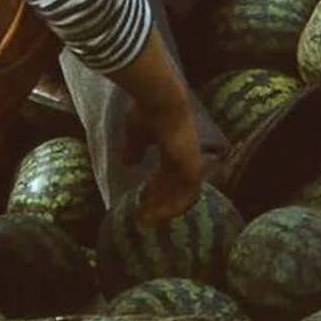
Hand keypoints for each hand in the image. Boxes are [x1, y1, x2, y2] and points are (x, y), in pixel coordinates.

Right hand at [111, 31, 200, 226]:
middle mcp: (184, 154)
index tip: (143, 195)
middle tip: (145, 216)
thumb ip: (134, 149)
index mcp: (172, 144)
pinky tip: (162, 214)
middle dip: (159, 201)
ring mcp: (190, 160)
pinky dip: (177, 205)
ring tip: (150, 219)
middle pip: (174, 184)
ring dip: (167, 206)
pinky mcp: (192, 166)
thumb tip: (129, 163)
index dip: (156, 185)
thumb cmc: (147, 112)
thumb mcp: (135, 135)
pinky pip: (189, 194)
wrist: (161, 101)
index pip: (166, 171)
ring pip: (181, 191)